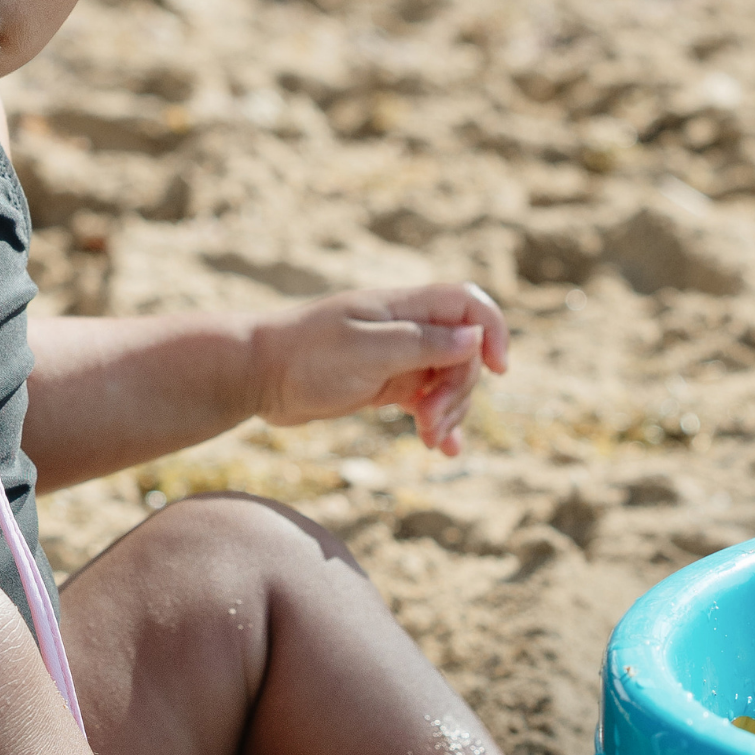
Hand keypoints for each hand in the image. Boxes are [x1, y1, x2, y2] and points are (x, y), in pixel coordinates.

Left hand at [250, 281, 510, 456]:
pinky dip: (437, 423)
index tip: (499, 369)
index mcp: (403, 307)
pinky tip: (441, 448)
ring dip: (448, 412)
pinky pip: (426, 402)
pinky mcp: (385, 385)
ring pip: (448, 381)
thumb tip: (475, 339)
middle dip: (460, 390)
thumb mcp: (366, 350)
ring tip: (428, 439)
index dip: (493, 331)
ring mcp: (397, 357)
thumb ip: (421, 343)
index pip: (469, 305)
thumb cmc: (305, 356)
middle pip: (464, 353)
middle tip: (432, 421)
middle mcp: (406, 328)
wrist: (255, 376)